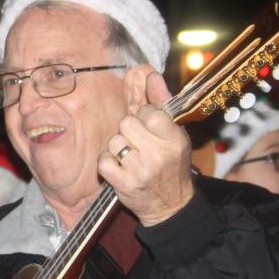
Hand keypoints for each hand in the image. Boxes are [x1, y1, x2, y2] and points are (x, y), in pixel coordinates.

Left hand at [98, 68, 193, 225]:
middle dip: (129, 132)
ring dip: (118, 148)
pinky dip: (108, 164)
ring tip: (131, 158)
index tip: (149, 128)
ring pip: (114, 141)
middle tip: (139, 145)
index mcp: (174, 139)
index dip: (144, 117)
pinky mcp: (123, 184)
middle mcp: (159, 154)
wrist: (171, 205)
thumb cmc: (171, 164)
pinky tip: (121, 168)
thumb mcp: (174, 133)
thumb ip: (161, 102)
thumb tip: (150, 73)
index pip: (148, 112)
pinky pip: (103, 160)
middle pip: (126, 123)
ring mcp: (140, 170)